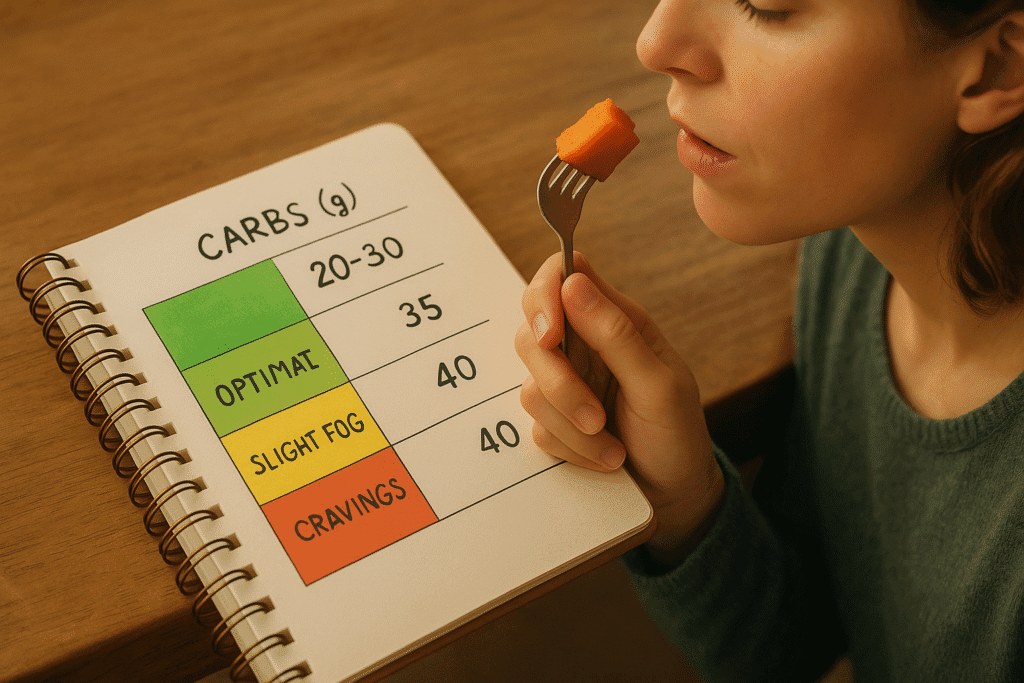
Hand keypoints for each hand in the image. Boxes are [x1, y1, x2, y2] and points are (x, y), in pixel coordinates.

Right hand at [515, 252, 724, 563]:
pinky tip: (606, 457)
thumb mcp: (658, 384)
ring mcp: (566, 382)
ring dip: (572, 425)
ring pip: (531, 386)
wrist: (675, 496)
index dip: (544, 294)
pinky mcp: (555, 420)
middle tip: (594, 416)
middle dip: (558, 380)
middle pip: (531, 332)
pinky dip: (572, 448)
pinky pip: (536, 426)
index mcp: (615, 320)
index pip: (562, 275)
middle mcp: (584, 345)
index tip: (551, 334)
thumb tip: (573, 282)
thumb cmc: (677, 433)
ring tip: (613, 447)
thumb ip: (615, 333)